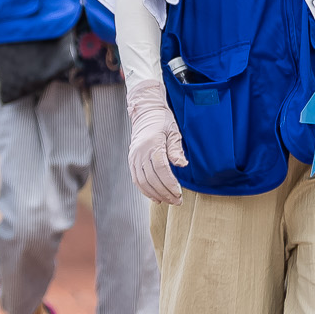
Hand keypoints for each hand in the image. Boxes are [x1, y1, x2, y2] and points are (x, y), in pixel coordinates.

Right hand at [126, 91, 188, 205]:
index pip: (161, 169)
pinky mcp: (131, 160)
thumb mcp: (173, 132)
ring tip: (168, 201)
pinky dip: (145, 190)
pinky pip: (137, 179)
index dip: (170, 183)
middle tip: (177, 201)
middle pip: (152, 178)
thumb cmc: (162, 121)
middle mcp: (140, 152)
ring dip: (156, 194)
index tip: (179, 193)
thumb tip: (182, 164)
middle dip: (165, 192)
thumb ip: (176, 149)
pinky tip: (156, 197)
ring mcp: (134, 157)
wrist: (145, 112)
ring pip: (143, 182)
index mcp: (152, 143)